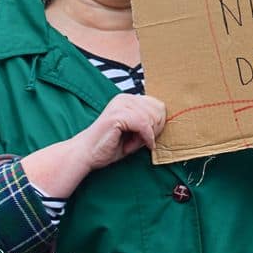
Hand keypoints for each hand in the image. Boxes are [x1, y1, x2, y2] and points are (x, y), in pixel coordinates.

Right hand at [21, 93, 165, 197]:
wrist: (85, 154)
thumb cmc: (109, 145)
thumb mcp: (134, 132)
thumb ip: (148, 124)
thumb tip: (167, 122)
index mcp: (129, 99)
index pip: (158, 105)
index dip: (159, 123)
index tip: (151, 138)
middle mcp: (125, 98)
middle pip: (158, 110)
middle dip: (154, 130)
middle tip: (140, 142)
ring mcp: (120, 105)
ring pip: (152, 118)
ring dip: (147, 135)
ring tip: (132, 144)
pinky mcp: (117, 115)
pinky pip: (143, 125)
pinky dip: (145, 137)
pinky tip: (137, 147)